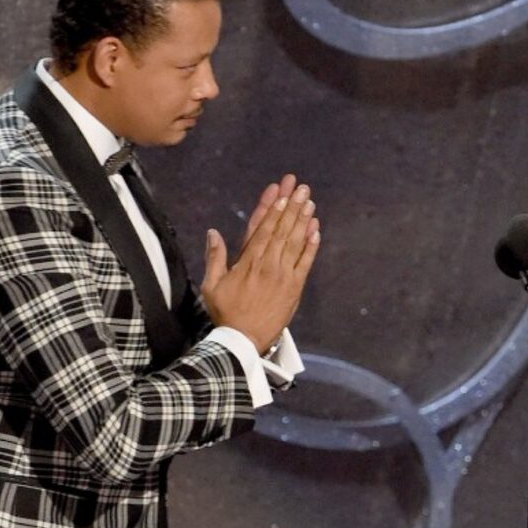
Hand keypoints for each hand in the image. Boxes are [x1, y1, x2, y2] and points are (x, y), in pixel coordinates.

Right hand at [201, 174, 320, 351]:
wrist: (244, 340)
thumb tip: (213, 232)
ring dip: (303, 220)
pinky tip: (316, 230)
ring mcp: (283, 275)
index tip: (281, 193)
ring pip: (295, 242)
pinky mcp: (295, 288)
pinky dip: (311, 246)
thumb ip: (215, 257)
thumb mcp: (212, 285)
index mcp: (247, 261)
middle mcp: (267, 264)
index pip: (262, 228)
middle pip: (281, 229)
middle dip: (291, 206)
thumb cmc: (226, 313)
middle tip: (301, 187)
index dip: (273, 209)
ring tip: (310, 202)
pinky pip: (305, 263)